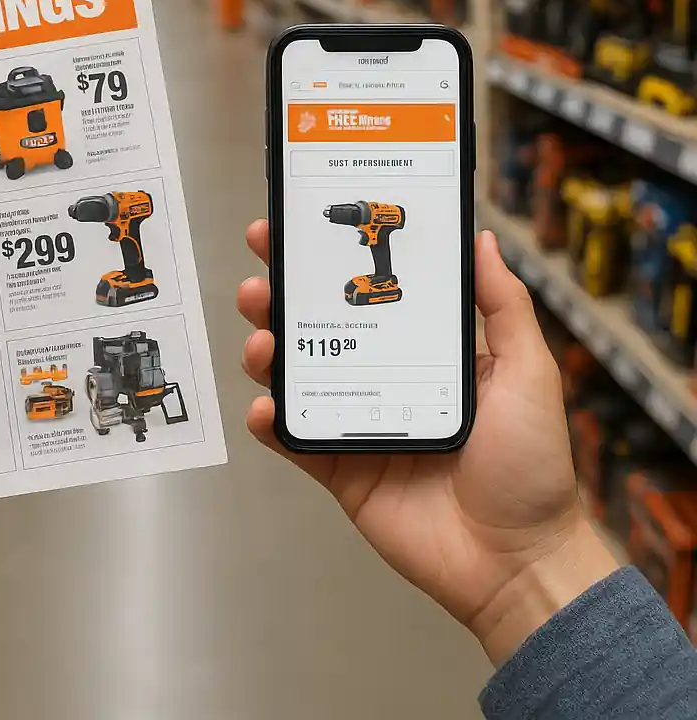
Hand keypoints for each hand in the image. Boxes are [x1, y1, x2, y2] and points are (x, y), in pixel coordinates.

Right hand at [238, 222, 617, 664]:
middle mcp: (382, 379)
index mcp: (422, 351)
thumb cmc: (530, 463)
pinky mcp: (338, 470)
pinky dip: (269, 422)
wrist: (516, 559)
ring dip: (267, 351)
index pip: (369, 294)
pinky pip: (294, 440)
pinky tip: (265, 406)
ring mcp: (356, 423)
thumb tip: (483, 240)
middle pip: (319, 328)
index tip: (301, 232)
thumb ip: (505, 306)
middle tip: (261, 277)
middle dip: (281, 297)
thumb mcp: (527, 371)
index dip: (332, 263)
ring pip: (296, 377)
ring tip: (261, 339)